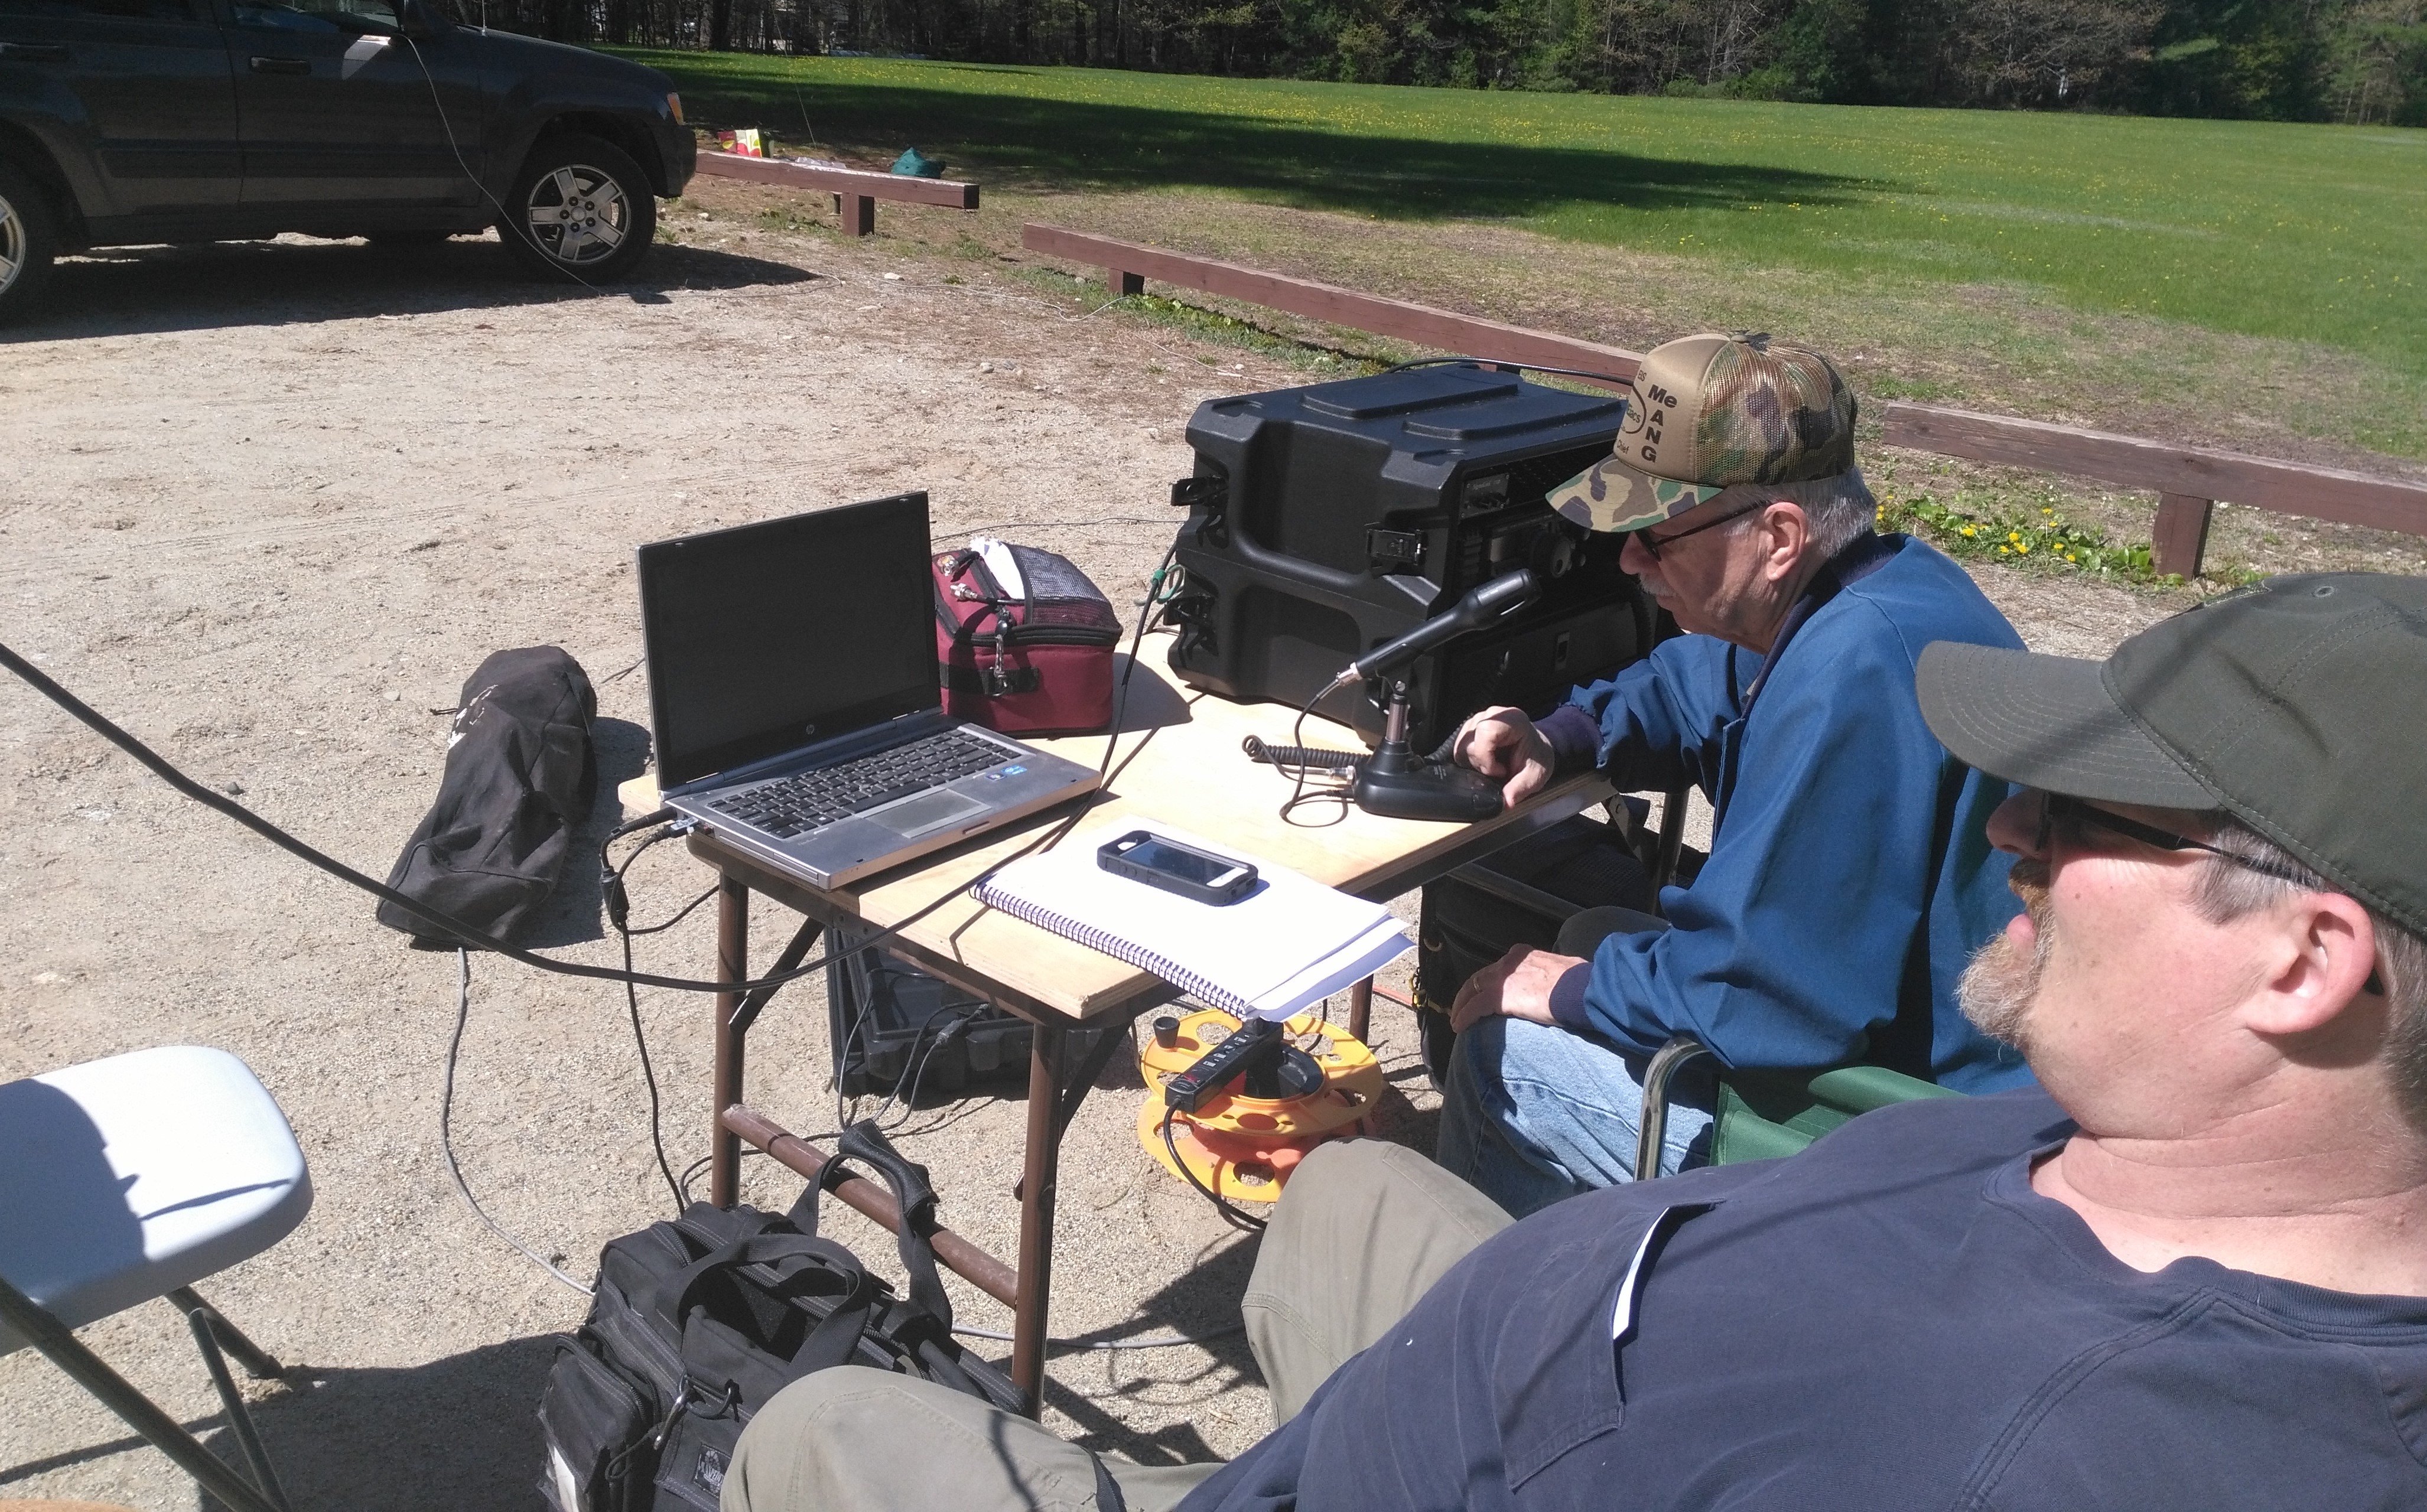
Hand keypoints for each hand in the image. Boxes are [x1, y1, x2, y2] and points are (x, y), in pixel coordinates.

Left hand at [1449, 945, 1587, 1032]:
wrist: (1578, 988)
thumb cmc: (1578, 983)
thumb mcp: (1561, 972)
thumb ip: (1550, 978)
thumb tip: (1555, 988)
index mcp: (1524, 955)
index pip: (1498, 968)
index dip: (1488, 981)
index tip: (1484, 991)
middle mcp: (1509, 963)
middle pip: (1479, 977)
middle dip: (1468, 993)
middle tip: (1461, 1007)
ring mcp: (1501, 978)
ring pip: (1471, 991)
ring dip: (1462, 1006)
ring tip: (1457, 1019)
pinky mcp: (1498, 996)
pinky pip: (1473, 1008)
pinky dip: (1464, 1017)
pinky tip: (1459, 1027)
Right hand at [1453, 706, 1553, 809]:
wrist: (1536, 750)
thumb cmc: (1537, 758)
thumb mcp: (1535, 776)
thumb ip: (1520, 788)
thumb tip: (1505, 802)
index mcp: (1512, 720)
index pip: (1486, 731)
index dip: (1486, 755)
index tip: (1500, 771)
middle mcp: (1491, 715)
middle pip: (1470, 741)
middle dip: (1480, 763)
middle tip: (1498, 772)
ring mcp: (1477, 720)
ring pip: (1461, 746)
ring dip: (1474, 763)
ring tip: (1493, 766)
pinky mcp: (1469, 729)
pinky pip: (1460, 748)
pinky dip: (1470, 760)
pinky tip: (1486, 762)